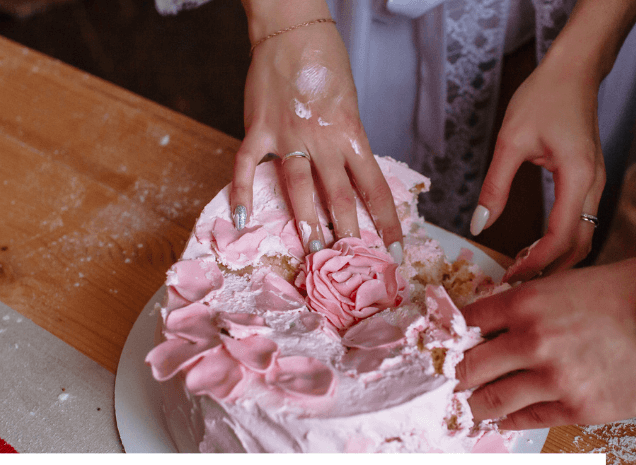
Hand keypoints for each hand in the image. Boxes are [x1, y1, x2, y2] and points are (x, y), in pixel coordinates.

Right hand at [231, 9, 402, 256]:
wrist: (293, 30)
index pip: (375, 188)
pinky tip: (240, 218)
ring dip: (305, 221)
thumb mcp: (349, 106)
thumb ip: (346, 143)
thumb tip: (348, 179)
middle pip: (340, 196)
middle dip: (348, 233)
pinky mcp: (259, 128)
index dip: (387, 222)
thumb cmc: (326, 65)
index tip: (395, 251)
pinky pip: (247, 165)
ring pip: (299, 187)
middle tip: (351, 264)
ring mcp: (288, 135)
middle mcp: (323, 140)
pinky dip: (241, 192)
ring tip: (310, 250)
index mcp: (352, 134)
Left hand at [456, 258, 635, 428]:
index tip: (446, 344)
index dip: (453, 334)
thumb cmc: (634, 293)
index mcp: (528, 302)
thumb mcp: (571, 282)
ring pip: (489, 401)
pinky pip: (526, 420)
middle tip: (449, 381)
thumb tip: (500, 324)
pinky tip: (501, 418)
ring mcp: (554, 379)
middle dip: (455, 374)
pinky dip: (508, 419)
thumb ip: (532, 304)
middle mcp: (532, 341)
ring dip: (473, 405)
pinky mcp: (577, 409)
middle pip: (468, 366)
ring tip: (466, 406)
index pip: (468, 321)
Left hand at [472, 50, 606, 281]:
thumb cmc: (543, 97)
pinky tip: (534, 248)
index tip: (511, 277)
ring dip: (557, 259)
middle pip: (581, 244)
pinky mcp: (592, 182)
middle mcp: (595, 185)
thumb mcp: (511, 140)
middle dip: (551, 269)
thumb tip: (479, 226)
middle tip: (516, 284)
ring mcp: (597, 184)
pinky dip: (561, 242)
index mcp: (578, 176)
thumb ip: (495, 186)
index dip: (537, 262)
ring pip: (585, 236)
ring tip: (522, 270)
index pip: (561, 235)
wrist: (574, 70)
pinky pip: (582, 223)